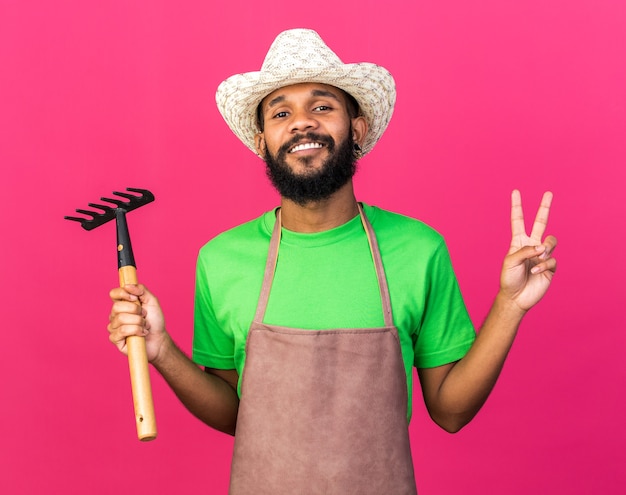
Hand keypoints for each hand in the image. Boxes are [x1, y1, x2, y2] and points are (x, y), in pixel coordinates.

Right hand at [108, 284, 167, 362]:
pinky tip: (142, 334)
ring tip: (144, 326)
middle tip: (144, 315)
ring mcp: (113, 327)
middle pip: (117, 307)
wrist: (159, 338)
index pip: (113, 293)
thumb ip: (142, 290)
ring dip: (139, 322)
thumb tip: (128, 286)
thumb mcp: (152, 301)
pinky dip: (136, 331)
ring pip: (121, 319)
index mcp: (122, 304)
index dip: (123, 293)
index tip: (135, 298)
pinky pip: (122, 331)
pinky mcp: (115, 339)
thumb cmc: (154, 320)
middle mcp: (115, 315)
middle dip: (136, 310)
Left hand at [499, 190, 557, 311]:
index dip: (517, 206)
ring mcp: (542, 255)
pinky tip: (536, 272)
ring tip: (539, 257)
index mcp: (518, 242)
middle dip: (545, 207)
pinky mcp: (550, 266)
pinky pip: (552, 259)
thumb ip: (525, 251)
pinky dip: (544, 265)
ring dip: (545, 248)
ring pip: (551, 240)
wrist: (516, 297)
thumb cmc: (509, 279)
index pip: (518, 220)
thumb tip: (543, 246)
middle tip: (548, 193)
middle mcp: (531, 245)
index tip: (515, 191)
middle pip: (540, 222)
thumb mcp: (510, 262)